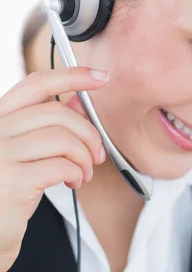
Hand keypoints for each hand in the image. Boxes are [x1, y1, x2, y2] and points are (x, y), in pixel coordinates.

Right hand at [0, 67, 108, 271]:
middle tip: (96, 154)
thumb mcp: (28, 154)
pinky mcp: (10, 182)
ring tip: (84, 173)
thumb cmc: (6, 195)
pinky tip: (74, 183)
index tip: (101, 77)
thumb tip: (78, 102)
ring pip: (62, 139)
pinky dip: (78, 173)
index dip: (72, 76)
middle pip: (56, 113)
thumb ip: (49, 127)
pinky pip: (62, 166)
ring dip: (84, 157)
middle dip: (88, 133)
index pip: (35, 84)